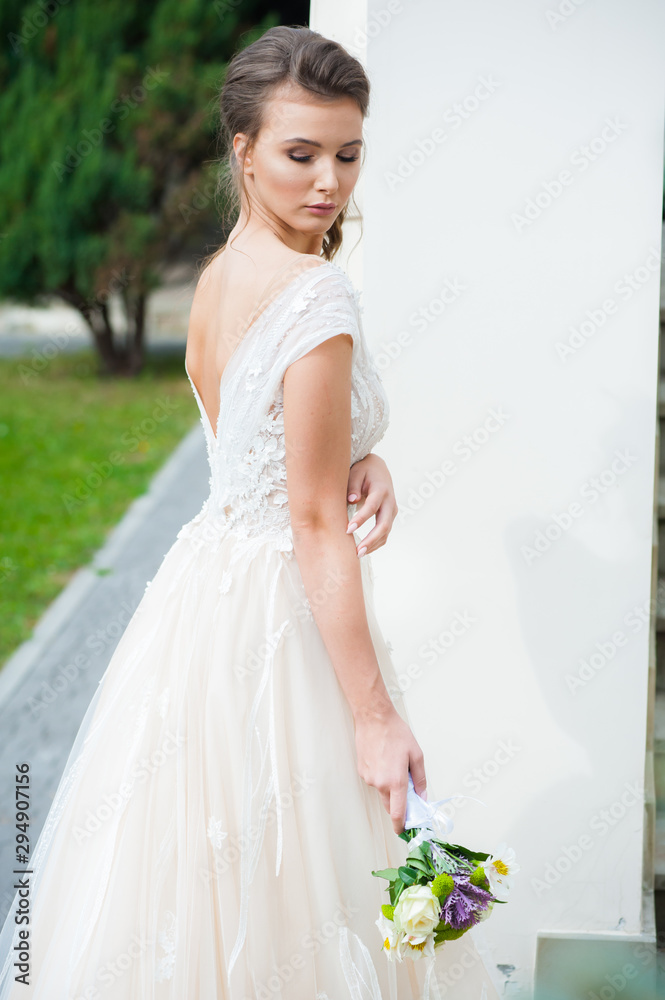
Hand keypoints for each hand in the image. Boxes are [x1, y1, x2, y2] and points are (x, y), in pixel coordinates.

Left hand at [346, 453, 398, 556]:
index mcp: (381, 490)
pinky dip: (375, 544)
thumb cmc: (363, 471)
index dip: (361, 519)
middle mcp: (390, 502)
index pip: (372, 507)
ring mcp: (392, 512)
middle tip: (357, 551)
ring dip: (373, 545)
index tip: (348, 530)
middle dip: (371, 539)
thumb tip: (352, 500)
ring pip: (386, 533)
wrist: (378, 470)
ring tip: (357, 554)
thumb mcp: (357, 472)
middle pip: (384, 524)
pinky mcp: (389, 518)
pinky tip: (363, 550)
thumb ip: (353, 485)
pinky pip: (384, 534)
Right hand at [353, 705, 426, 833]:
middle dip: (399, 803)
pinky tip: (384, 760)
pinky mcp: (362, 771)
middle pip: (390, 805)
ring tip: (394, 764)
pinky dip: (381, 777)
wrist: (374, 718)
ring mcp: (369, 778)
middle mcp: (380, 783)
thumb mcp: (416, 754)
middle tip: (407, 791)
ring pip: (382, 791)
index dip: (401, 825)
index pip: (398, 813)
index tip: (405, 830)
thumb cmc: (396, 733)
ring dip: (390, 786)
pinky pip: (374, 781)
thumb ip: (420, 779)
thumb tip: (421, 795)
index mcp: (396, 781)